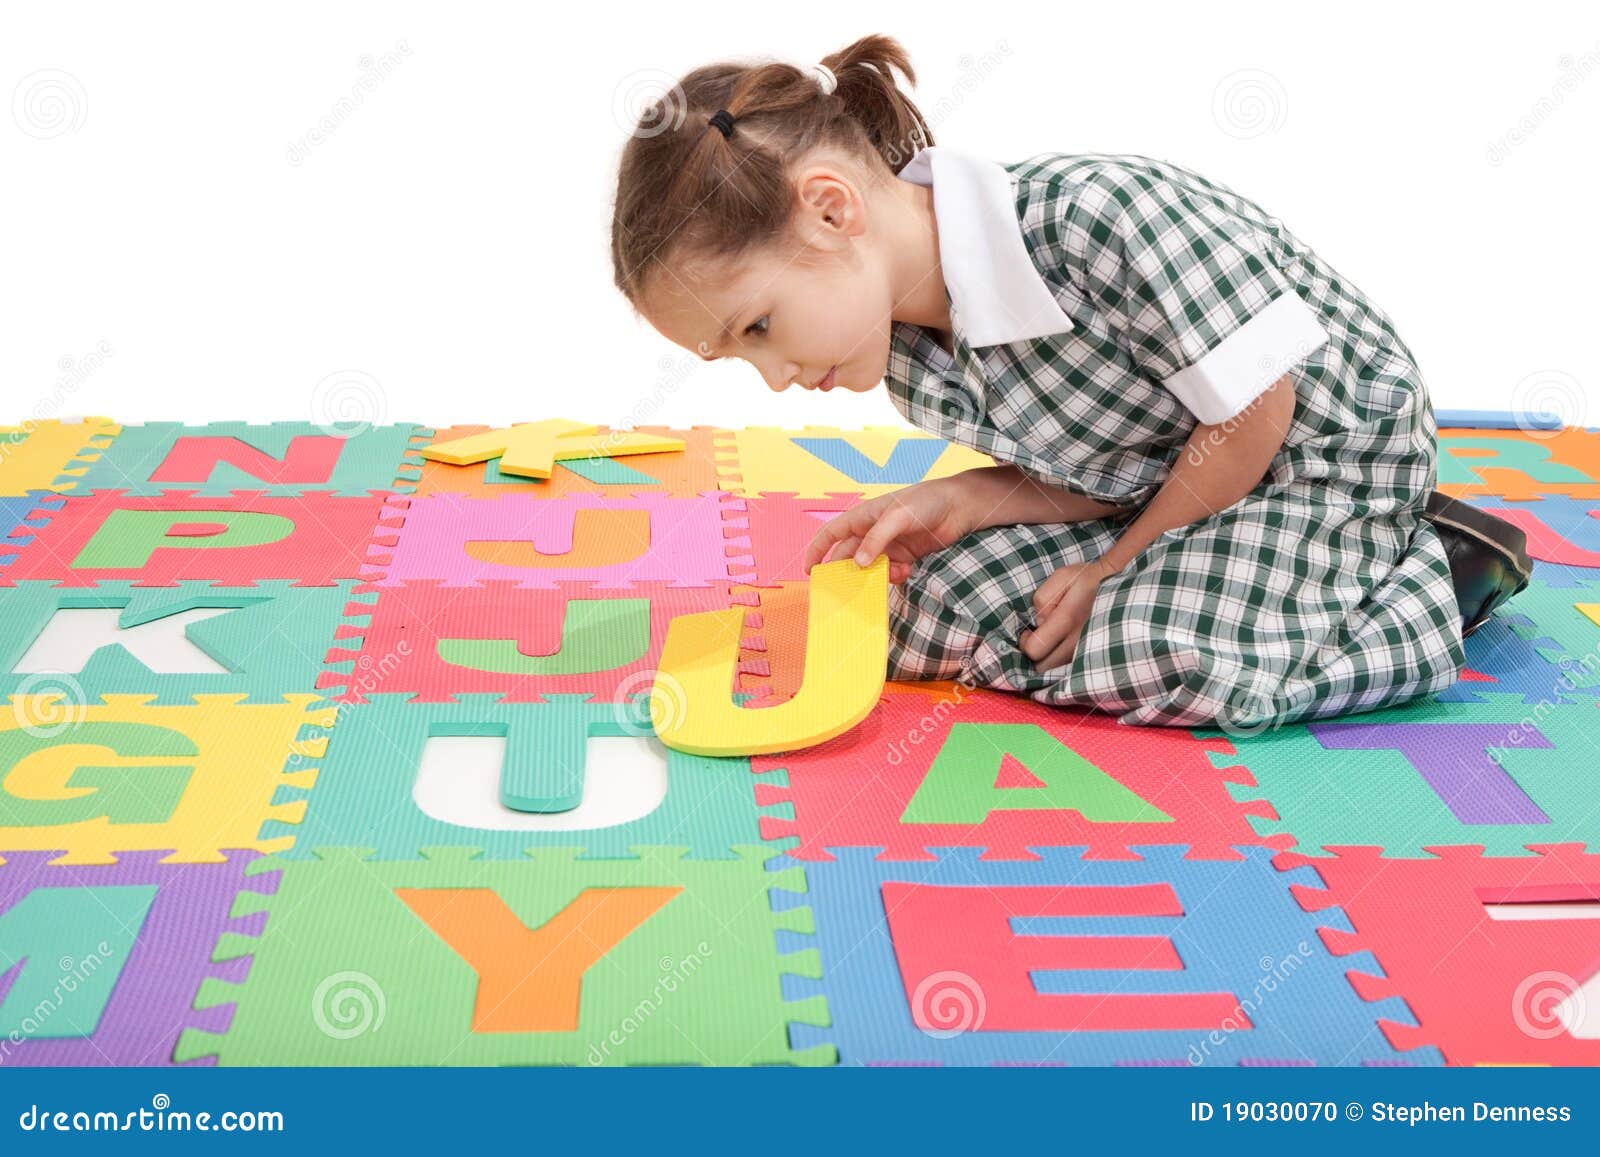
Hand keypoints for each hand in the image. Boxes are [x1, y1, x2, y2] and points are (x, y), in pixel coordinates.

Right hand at [801, 477, 978, 584]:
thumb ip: (877, 539)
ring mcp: (888, 545)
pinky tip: (906, 571)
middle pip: (849, 556)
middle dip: (847, 572)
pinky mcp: (905, 556)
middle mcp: (872, 531)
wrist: (960, 507)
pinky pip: (890, 572)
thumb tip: (859, 564)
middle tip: (846, 590)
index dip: (817, 551)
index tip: (809, 571)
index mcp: (863, 516)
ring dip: (875, 576)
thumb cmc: (926, 502)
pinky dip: (894, 575)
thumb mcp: (898, 517)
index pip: (831, 534)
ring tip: (890, 574)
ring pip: (870, 568)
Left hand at [1019, 556, 1117, 669]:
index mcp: (1068, 619)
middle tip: (1041, 636)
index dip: (1026, 642)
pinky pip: (1072, 669)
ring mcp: (1090, 652)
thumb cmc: (1089, 579)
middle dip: (1037, 653)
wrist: (1123, 585)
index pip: (1034, 650)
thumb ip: (1043, 598)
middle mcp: (1078, 641)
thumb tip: (1040, 622)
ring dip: (1050, 658)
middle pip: (1043, 667)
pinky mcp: (1097, 656)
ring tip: (1055, 639)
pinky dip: (1064, 660)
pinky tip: (1066, 645)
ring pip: (1057, 671)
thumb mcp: (1062, 577)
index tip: (1030, 631)